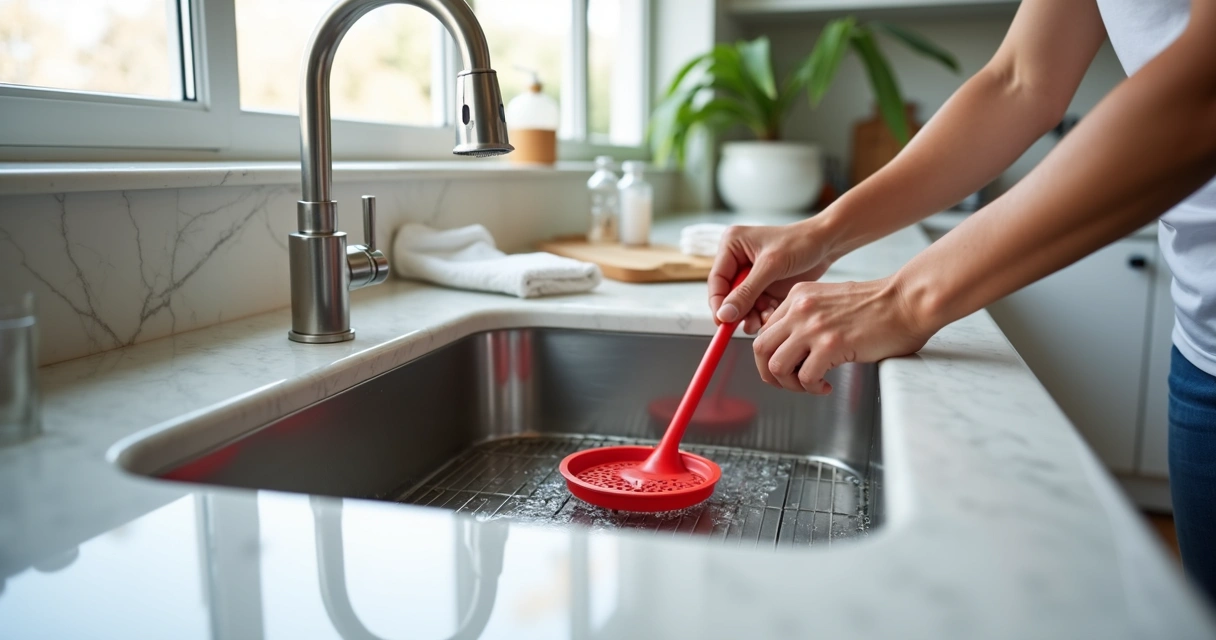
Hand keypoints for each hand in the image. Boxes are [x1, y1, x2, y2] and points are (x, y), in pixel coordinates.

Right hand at [709, 221, 837, 333]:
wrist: (827, 243)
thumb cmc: (800, 242)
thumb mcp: (771, 266)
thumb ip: (746, 292)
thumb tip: (724, 314)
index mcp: (732, 246)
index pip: (717, 280)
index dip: (718, 303)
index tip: (722, 322)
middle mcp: (738, 261)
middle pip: (728, 295)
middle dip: (738, 311)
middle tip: (748, 324)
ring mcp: (751, 276)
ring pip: (742, 305)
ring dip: (752, 315)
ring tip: (765, 317)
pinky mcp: (764, 287)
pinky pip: (756, 308)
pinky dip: (764, 314)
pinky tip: (774, 313)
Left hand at [752, 277, 931, 393]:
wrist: (907, 301)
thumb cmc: (879, 305)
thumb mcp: (830, 301)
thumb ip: (808, 318)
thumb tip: (794, 348)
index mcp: (799, 296)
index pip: (765, 330)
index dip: (770, 354)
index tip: (785, 365)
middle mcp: (800, 309)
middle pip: (760, 347)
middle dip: (770, 373)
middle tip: (788, 382)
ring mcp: (814, 327)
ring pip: (776, 365)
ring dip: (789, 384)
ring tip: (809, 385)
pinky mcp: (831, 345)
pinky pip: (805, 377)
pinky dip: (812, 388)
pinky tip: (826, 386)